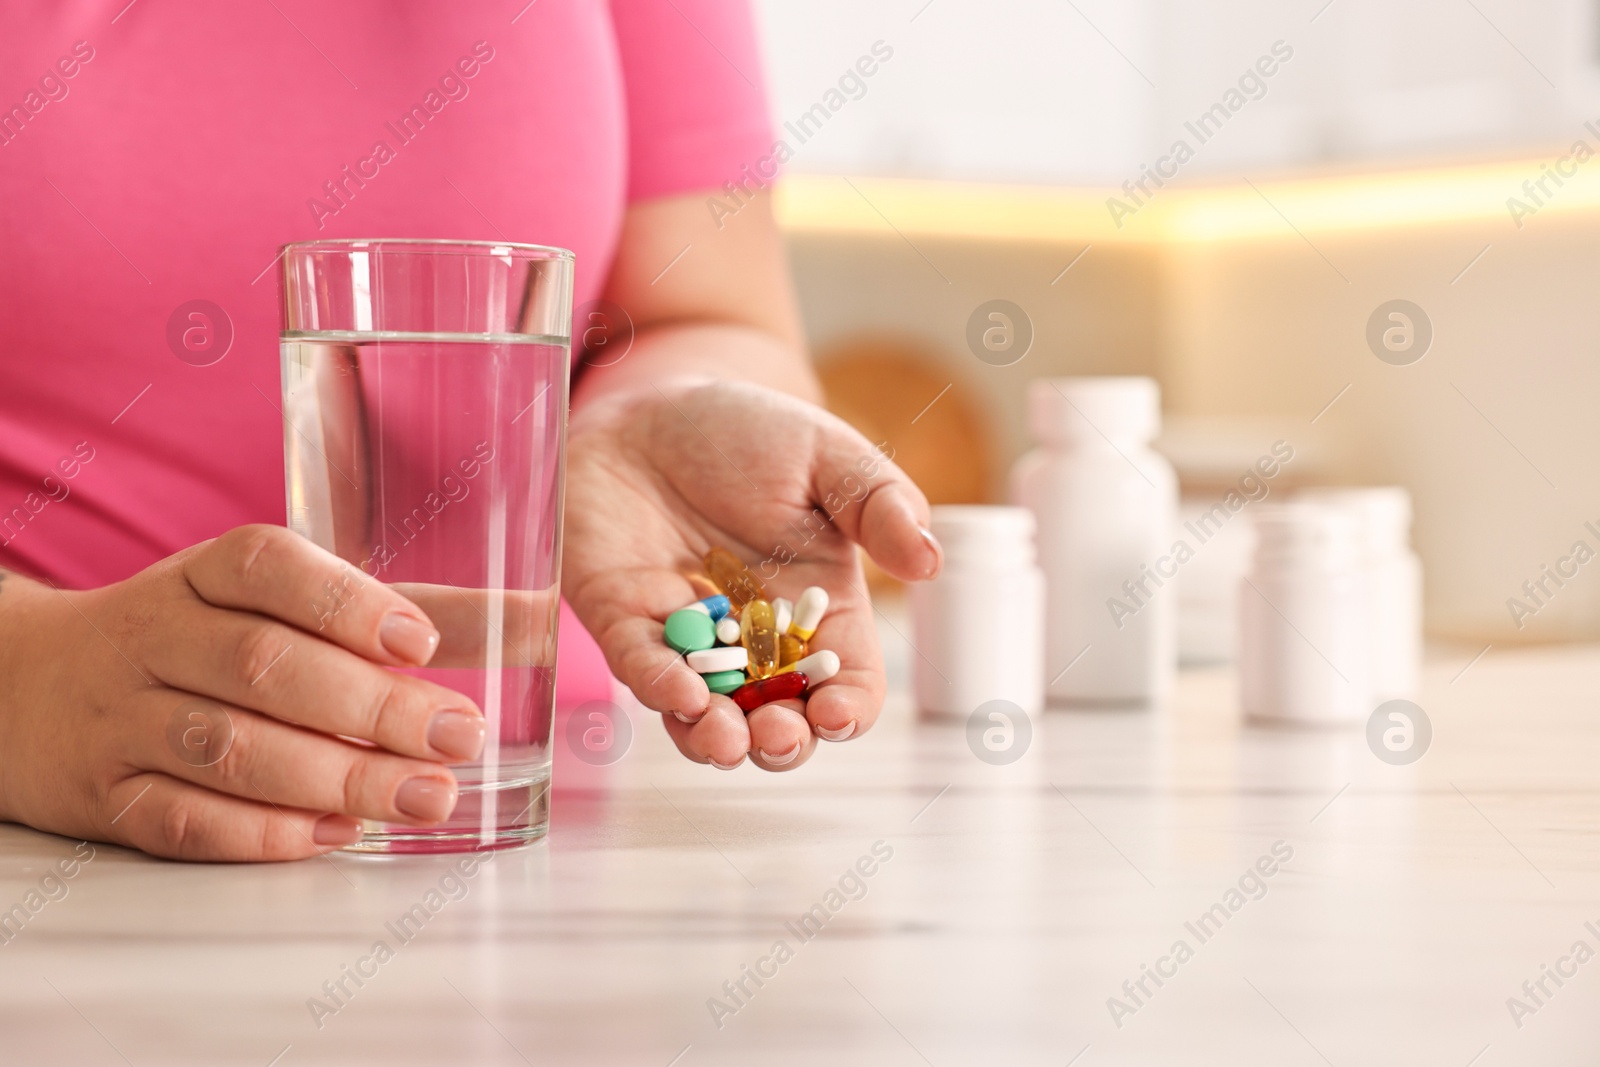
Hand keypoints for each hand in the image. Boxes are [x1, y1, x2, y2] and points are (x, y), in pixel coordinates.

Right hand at [0, 526, 487, 860]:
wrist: (30, 687)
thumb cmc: (204, 637)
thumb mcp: (287, 605)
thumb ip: (417, 612)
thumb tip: (542, 619)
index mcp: (206, 575)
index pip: (267, 568)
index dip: (344, 602)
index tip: (418, 641)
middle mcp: (159, 638)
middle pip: (264, 667)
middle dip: (370, 707)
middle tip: (459, 738)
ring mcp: (126, 720)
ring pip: (230, 748)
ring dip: (335, 776)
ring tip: (426, 796)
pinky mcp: (107, 797)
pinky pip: (181, 817)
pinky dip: (262, 830)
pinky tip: (336, 833)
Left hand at [564, 378, 940, 771]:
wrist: (654, 406)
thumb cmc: (750, 432)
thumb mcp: (828, 456)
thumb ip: (880, 504)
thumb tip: (930, 561)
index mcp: (818, 609)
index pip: (844, 680)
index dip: (848, 708)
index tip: (839, 712)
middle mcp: (753, 641)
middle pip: (777, 718)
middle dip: (780, 741)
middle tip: (778, 734)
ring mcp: (686, 639)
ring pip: (704, 716)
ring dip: (716, 740)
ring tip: (726, 739)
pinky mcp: (622, 620)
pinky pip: (639, 666)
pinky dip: (657, 687)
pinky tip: (678, 694)